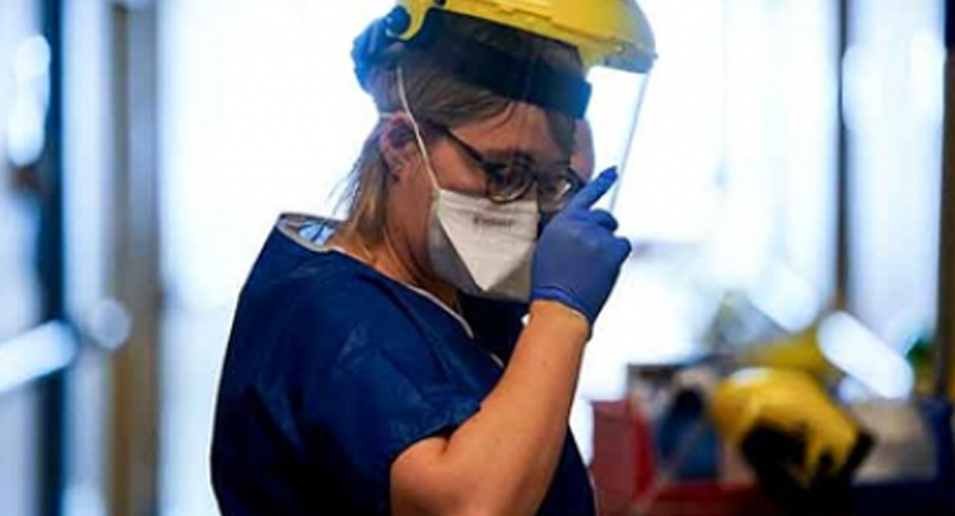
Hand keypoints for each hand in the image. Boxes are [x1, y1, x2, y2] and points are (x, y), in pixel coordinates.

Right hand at [530, 168, 631, 324]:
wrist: (560, 306)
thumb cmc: (551, 285)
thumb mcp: (548, 250)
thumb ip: (566, 233)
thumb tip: (582, 230)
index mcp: (561, 223)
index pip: (584, 196)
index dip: (602, 182)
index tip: (613, 172)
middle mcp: (579, 225)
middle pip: (604, 217)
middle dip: (604, 230)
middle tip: (596, 250)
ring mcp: (596, 236)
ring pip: (613, 234)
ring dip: (608, 247)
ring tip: (593, 267)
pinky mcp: (611, 250)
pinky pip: (623, 245)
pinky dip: (617, 256)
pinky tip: (604, 269)